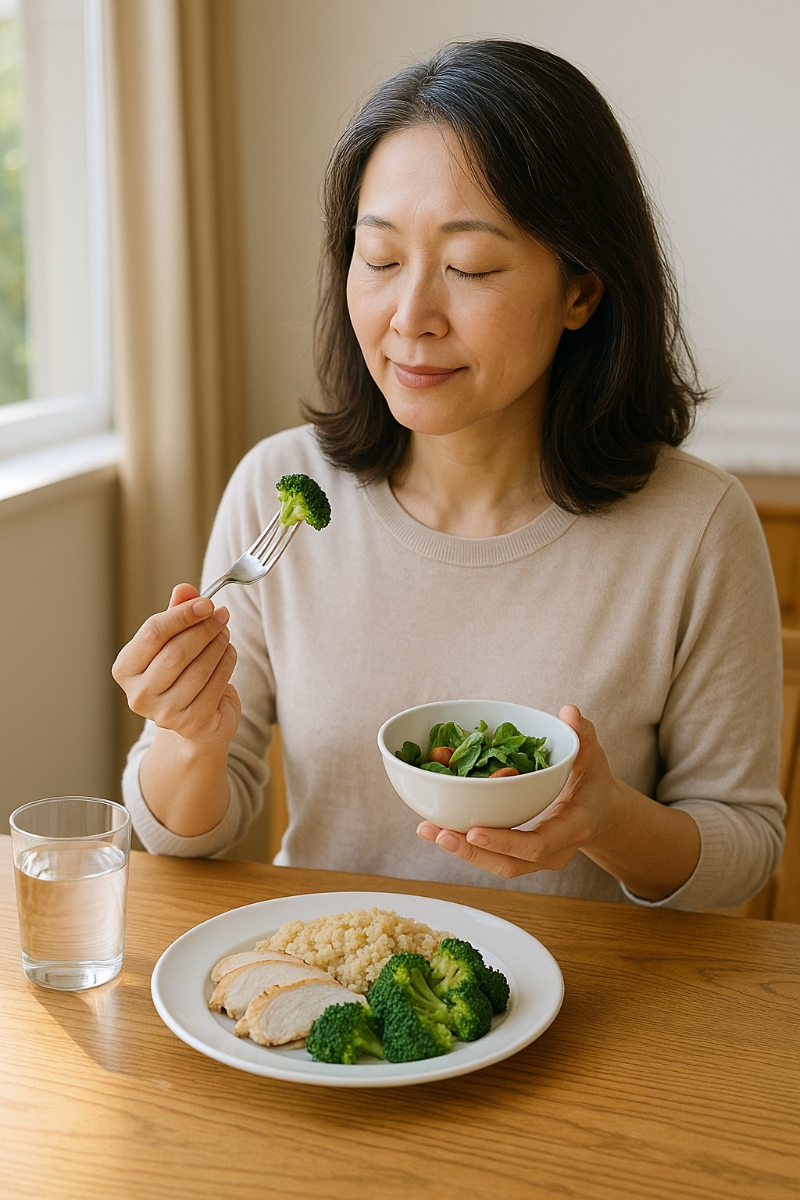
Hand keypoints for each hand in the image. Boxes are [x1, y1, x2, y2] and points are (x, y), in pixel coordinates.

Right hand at [112, 583, 240, 748]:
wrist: (194, 721)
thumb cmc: (179, 673)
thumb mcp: (172, 641)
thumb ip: (176, 614)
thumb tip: (185, 588)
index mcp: (125, 669)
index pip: (153, 633)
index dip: (182, 614)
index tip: (206, 602)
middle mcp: (139, 695)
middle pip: (176, 652)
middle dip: (204, 629)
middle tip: (222, 614)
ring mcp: (164, 713)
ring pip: (199, 669)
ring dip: (218, 645)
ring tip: (225, 632)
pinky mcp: (192, 723)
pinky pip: (216, 684)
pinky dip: (227, 663)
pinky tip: (229, 652)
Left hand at [416, 706, 620, 879]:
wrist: (599, 812)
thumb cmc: (593, 780)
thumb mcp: (593, 756)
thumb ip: (582, 734)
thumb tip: (569, 711)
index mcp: (572, 828)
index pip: (537, 845)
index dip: (505, 841)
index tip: (473, 831)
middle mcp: (554, 852)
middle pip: (509, 863)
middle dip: (470, 851)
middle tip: (437, 833)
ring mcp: (537, 860)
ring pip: (496, 864)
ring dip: (461, 851)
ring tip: (428, 830)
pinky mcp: (520, 856)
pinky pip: (492, 856)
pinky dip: (465, 844)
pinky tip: (438, 828)